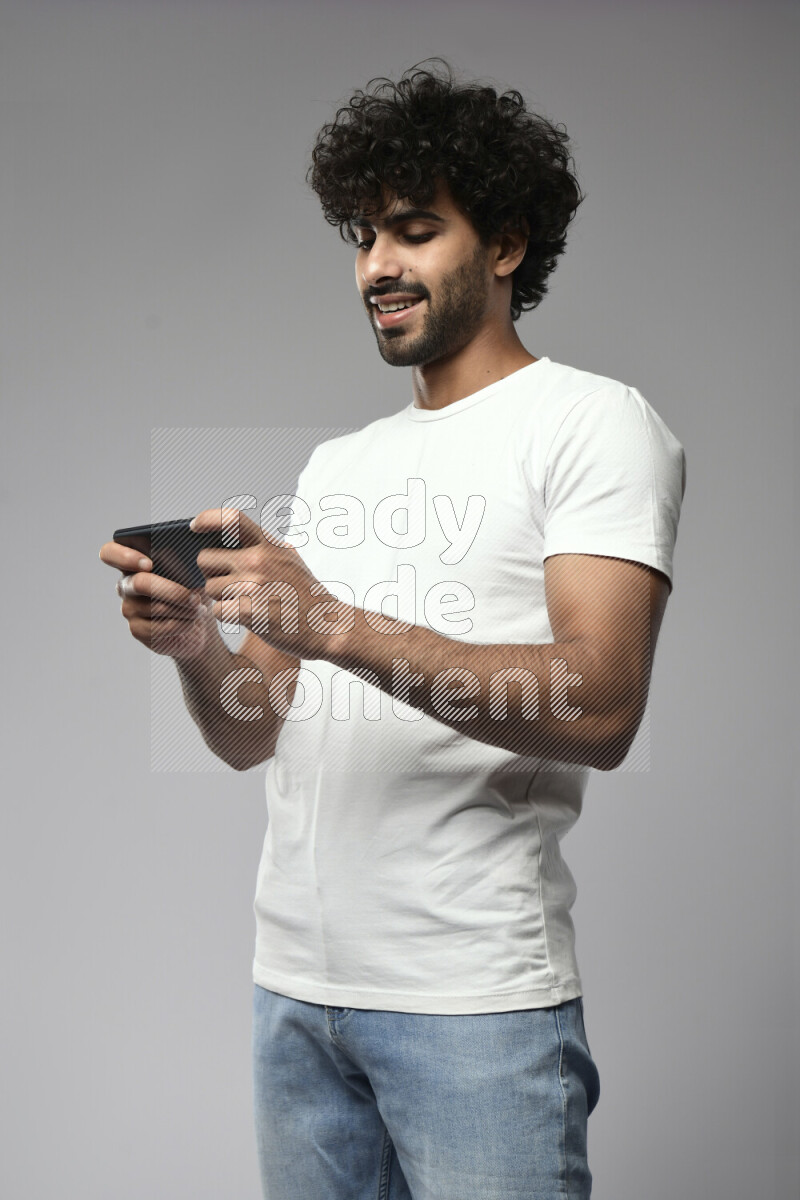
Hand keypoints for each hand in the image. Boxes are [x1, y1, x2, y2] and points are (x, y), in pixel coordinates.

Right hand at [99, 539, 214, 659]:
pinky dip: (182, 623)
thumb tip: (187, 565)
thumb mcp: (193, 573)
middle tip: (195, 597)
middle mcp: (126, 585)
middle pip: (140, 583)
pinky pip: (159, 627)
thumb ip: (184, 564)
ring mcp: (129, 608)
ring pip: (155, 607)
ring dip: (184, 609)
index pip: (110, 553)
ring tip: (199, 608)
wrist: (199, 621)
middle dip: (172, 590)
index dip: (124, 556)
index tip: (149, 564)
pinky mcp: (137, 630)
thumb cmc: (194, 589)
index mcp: (135, 563)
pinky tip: (193, 620)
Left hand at [190, 508, 353, 659]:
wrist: (330, 627)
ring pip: (209, 588)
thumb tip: (229, 537)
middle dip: (212, 574)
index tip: (194, 527)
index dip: (206, 519)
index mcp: (269, 545)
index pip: (230, 518)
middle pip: (205, 559)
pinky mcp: (249, 611)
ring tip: (248, 604)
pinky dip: (227, 617)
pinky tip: (248, 617)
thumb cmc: (307, 596)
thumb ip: (263, 547)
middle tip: (230, 586)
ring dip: (221, 599)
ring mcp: (253, 585)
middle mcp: (259, 560)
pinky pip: (217, 611)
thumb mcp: (290, 560)